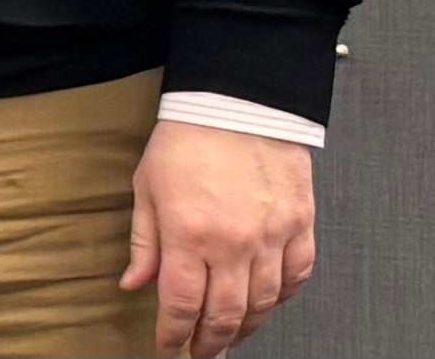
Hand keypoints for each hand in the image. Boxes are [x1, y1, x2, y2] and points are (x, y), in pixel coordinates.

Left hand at [122, 121, 316, 356]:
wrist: (237, 101)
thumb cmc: (188, 138)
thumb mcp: (147, 188)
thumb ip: (143, 243)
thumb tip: (133, 284)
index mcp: (189, 234)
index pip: (181, 305)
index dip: (173, 334)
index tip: (168, 346)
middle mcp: (233, 243)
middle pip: (224, 315)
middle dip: (210, 342)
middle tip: (201, 352)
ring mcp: (272, 236)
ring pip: (263, 303)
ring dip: (246, 328)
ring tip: (231, 336)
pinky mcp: (300, 224)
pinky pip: (297, 276)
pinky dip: (284, 298)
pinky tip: (269, 303)